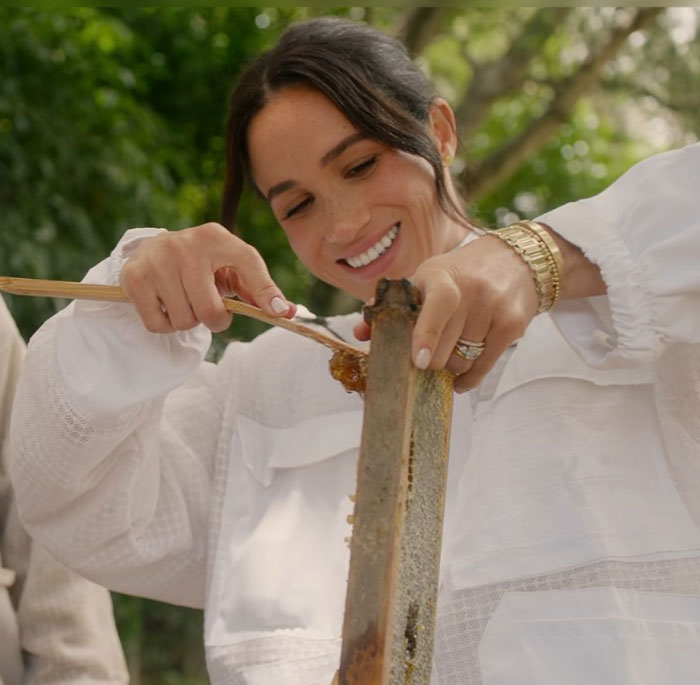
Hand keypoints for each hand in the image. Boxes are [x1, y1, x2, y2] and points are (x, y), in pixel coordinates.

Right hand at [120, 222, 294, 332]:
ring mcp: (157, 261)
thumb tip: (288, 313)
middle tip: (210, 309)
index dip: (265, 293)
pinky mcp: (134, 278)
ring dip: (188, 321)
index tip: (279, 313)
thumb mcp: (234, 266)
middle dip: (214, 320)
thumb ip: (261, 289)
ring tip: (186, 301)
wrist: (156, 248)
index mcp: (216, 237)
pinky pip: (158, 324)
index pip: (249, 265)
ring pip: (183, 321)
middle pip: (209, 311)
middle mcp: (185, 245)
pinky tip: (167, 305)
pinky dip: (165, 324)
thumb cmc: (206, 263)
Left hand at [354, 226, 605, 392]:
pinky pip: (484, 365)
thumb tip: (359, 333)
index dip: (427, 334)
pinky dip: (469, 377)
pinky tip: (460, 378)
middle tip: (424, 359)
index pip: (438, 305)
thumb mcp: (425, 280)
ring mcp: (494, 307)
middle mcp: (472, 289)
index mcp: (442, 275)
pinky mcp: (512, 325)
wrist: (513, 261)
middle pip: (446, 347)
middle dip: (430, 361)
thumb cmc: (457, 275)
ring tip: (448, 353)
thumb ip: (391, 306)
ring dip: (451, 366)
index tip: (419, 360)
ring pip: (463, 361)